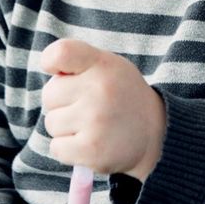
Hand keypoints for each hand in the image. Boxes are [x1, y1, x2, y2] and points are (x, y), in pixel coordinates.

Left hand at [41, 39, 165, 179]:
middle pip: (49, 95)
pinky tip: (89, 142)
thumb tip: (48, 68)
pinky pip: (56, 148)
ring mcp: (95, 121)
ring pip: (51, 124)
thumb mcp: (107, 66)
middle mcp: (99, 90)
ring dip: (65, 128)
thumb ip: (79, 61)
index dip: (50, 61)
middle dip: (62, 103)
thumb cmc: (120, 94)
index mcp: (102, 64)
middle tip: (86, 106)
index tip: (60, 72)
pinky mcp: (92, 150)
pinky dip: (67, 149)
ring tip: (91, 125)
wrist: (156, 133)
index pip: (61, 53)